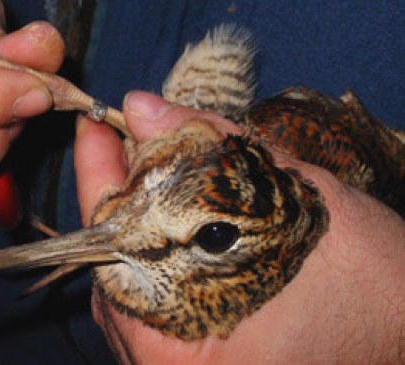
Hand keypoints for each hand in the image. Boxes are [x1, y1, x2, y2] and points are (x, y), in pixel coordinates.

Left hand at [75, 91, 404, 363]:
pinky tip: (168, 216)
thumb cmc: (375, 291)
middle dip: (118, 197)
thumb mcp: (301, 206)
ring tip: (147, 173)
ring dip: (135, 223)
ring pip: (126, 283)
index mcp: (185, 350)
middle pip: (110, 267)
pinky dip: (153, 251)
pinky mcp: (193, 359)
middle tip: (121, 144)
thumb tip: (148, 109)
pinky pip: (149, 299)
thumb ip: (217, 154)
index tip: (95, 132)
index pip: (109, 250)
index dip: (100, 181)